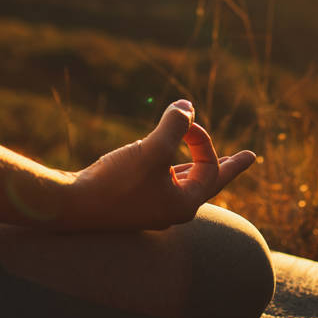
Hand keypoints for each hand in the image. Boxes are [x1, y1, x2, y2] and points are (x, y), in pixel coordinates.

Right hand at [62, 99, 255, 230]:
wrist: (70, 206)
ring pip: (180, 182)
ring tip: (202, 158)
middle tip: (247, 157)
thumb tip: (188, 106)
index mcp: (184, 204)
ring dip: (191, 164)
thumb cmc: (114, 182)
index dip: (202, 140)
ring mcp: (150, 209)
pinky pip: (157, 183)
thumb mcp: (150, 150)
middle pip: (206, 183)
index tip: (183, 122)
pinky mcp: (129, 203)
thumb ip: (174, 127)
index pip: (210, 169)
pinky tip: (156, 159)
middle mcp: (171, 210)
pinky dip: (164, 166)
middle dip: (225, 166)